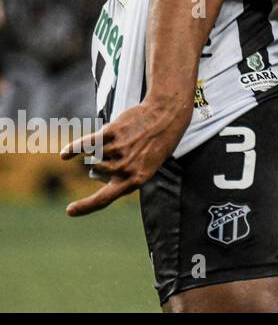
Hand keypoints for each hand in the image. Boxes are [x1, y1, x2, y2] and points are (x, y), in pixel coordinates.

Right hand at [60, 100, 190, 215]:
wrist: (167, 114)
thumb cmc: (158, 141)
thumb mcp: (150, 165)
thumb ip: (127, 174)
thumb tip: (97, 173)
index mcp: (136, 180)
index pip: (104, 199)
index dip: (85, 206)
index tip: (70, 210)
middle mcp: (126, 167)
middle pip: (96, 170)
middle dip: (103, 161)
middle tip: (125, 148)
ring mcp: (118, 150)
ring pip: (95, 156)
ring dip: (102, 148)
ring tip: (124, 138)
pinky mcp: (112, 133)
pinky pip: (86, 144)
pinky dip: (74, 148)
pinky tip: (64, 154)